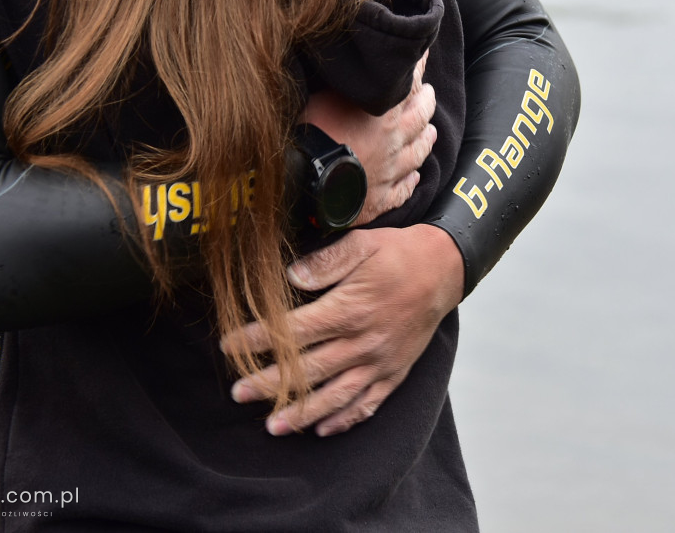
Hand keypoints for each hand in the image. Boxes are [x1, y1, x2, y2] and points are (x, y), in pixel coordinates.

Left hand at [225, 224, 463, 436]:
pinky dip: (345, 420)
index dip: (259, 340)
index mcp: (350, 309)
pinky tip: (322, 430)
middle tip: (238, 393)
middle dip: (269, 384)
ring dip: (302, 413)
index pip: (294, 331)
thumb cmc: (398, 254)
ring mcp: (380, 362)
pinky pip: (368, 404)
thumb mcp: (361, 243)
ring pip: (335, 396)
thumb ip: (325, 261)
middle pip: (309, 369)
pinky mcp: (395, 373)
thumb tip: (291, 276)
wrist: (444, 270)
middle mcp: (363, 342)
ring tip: (273, 427)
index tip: (231, 346)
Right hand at [302, 51, 435, 224]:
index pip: (409, 83)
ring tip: (432, 132)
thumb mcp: (322, 96)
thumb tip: (348, 68)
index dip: (417, 66)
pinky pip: (403, 190)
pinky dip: (411, 182)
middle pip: (421, 118)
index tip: (422, 52)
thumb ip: (342, 85)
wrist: (309, 183)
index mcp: (384, 114)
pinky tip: (415, 178)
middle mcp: (394, 141)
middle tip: (430, 93)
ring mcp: (391, 172)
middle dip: (427, 102)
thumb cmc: (310, 135)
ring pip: (418, 153)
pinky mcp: (382, 199)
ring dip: (427, 140)